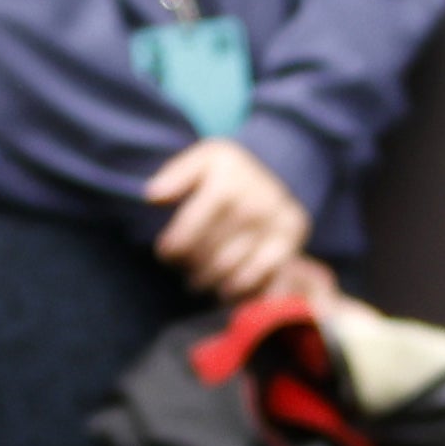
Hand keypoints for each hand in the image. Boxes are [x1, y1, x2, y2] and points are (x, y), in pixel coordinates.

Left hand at [147, 133, 318, 302]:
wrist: (280, 165)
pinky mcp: (291, 240)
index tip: (164, 254)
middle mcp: (255, 204)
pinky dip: (240, 288)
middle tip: (182, 269)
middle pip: (210, 254)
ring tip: (198, 281)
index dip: (172, 249)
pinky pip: (262, 276)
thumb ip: (175, 174)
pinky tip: (225, 288)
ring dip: (210, 280)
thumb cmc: (228, 170)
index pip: (189, 230)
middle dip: (190, 266)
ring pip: (233, 269)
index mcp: (226, 183)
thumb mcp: (202, 157)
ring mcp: (276, 224)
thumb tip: (152, 196)